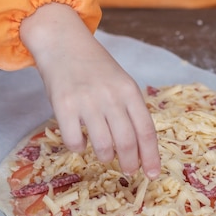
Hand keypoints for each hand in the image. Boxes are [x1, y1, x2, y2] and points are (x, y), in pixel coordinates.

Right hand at [20, 3, 160, 178]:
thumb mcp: (121, 81)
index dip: (151, 156)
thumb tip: (140, 147)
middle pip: (127, 142)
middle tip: (128, 170)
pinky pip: (75, 141)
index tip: (152, 173)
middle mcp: (111, 97)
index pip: (146, 130)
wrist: (63, 42)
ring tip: (104, 154)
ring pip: (103, 146)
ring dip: (105, 157)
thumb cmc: (95, 66)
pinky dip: (79, 148)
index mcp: (129, 91)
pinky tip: (80, 142)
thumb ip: (130, 109)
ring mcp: (86, 101)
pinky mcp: (63, 106)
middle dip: (129, 163)